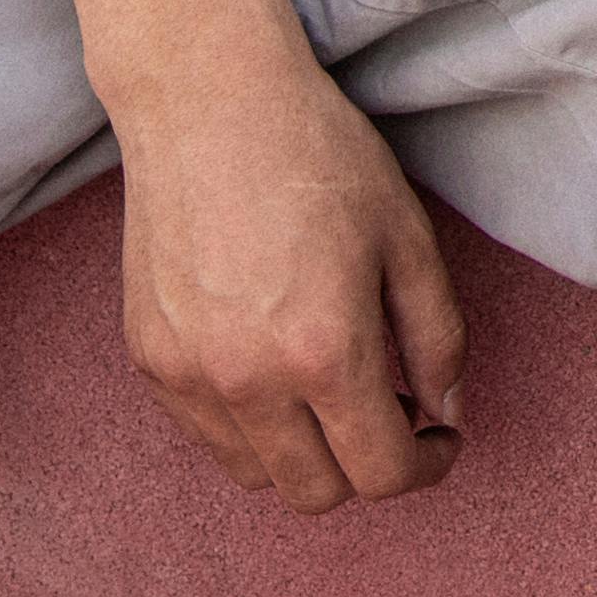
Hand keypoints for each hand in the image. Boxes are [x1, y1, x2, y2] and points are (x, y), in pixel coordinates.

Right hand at [101, 29, 464, 511]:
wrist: (207, 103)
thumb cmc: (320, 158)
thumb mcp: (408, 239)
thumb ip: (439, 339)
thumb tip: (446, 414)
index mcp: (325, 353)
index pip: (381, 474)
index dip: (427, 465)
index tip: (440, 435)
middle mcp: (247, 381)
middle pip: (316, 494)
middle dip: (367, 466)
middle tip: (393, 410)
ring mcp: (187, 376)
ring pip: (256, 475)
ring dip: (305, 453)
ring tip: (332, 387)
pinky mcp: (149, 360)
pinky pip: (207, 435)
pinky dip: (250, 425)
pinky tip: (276, 363)